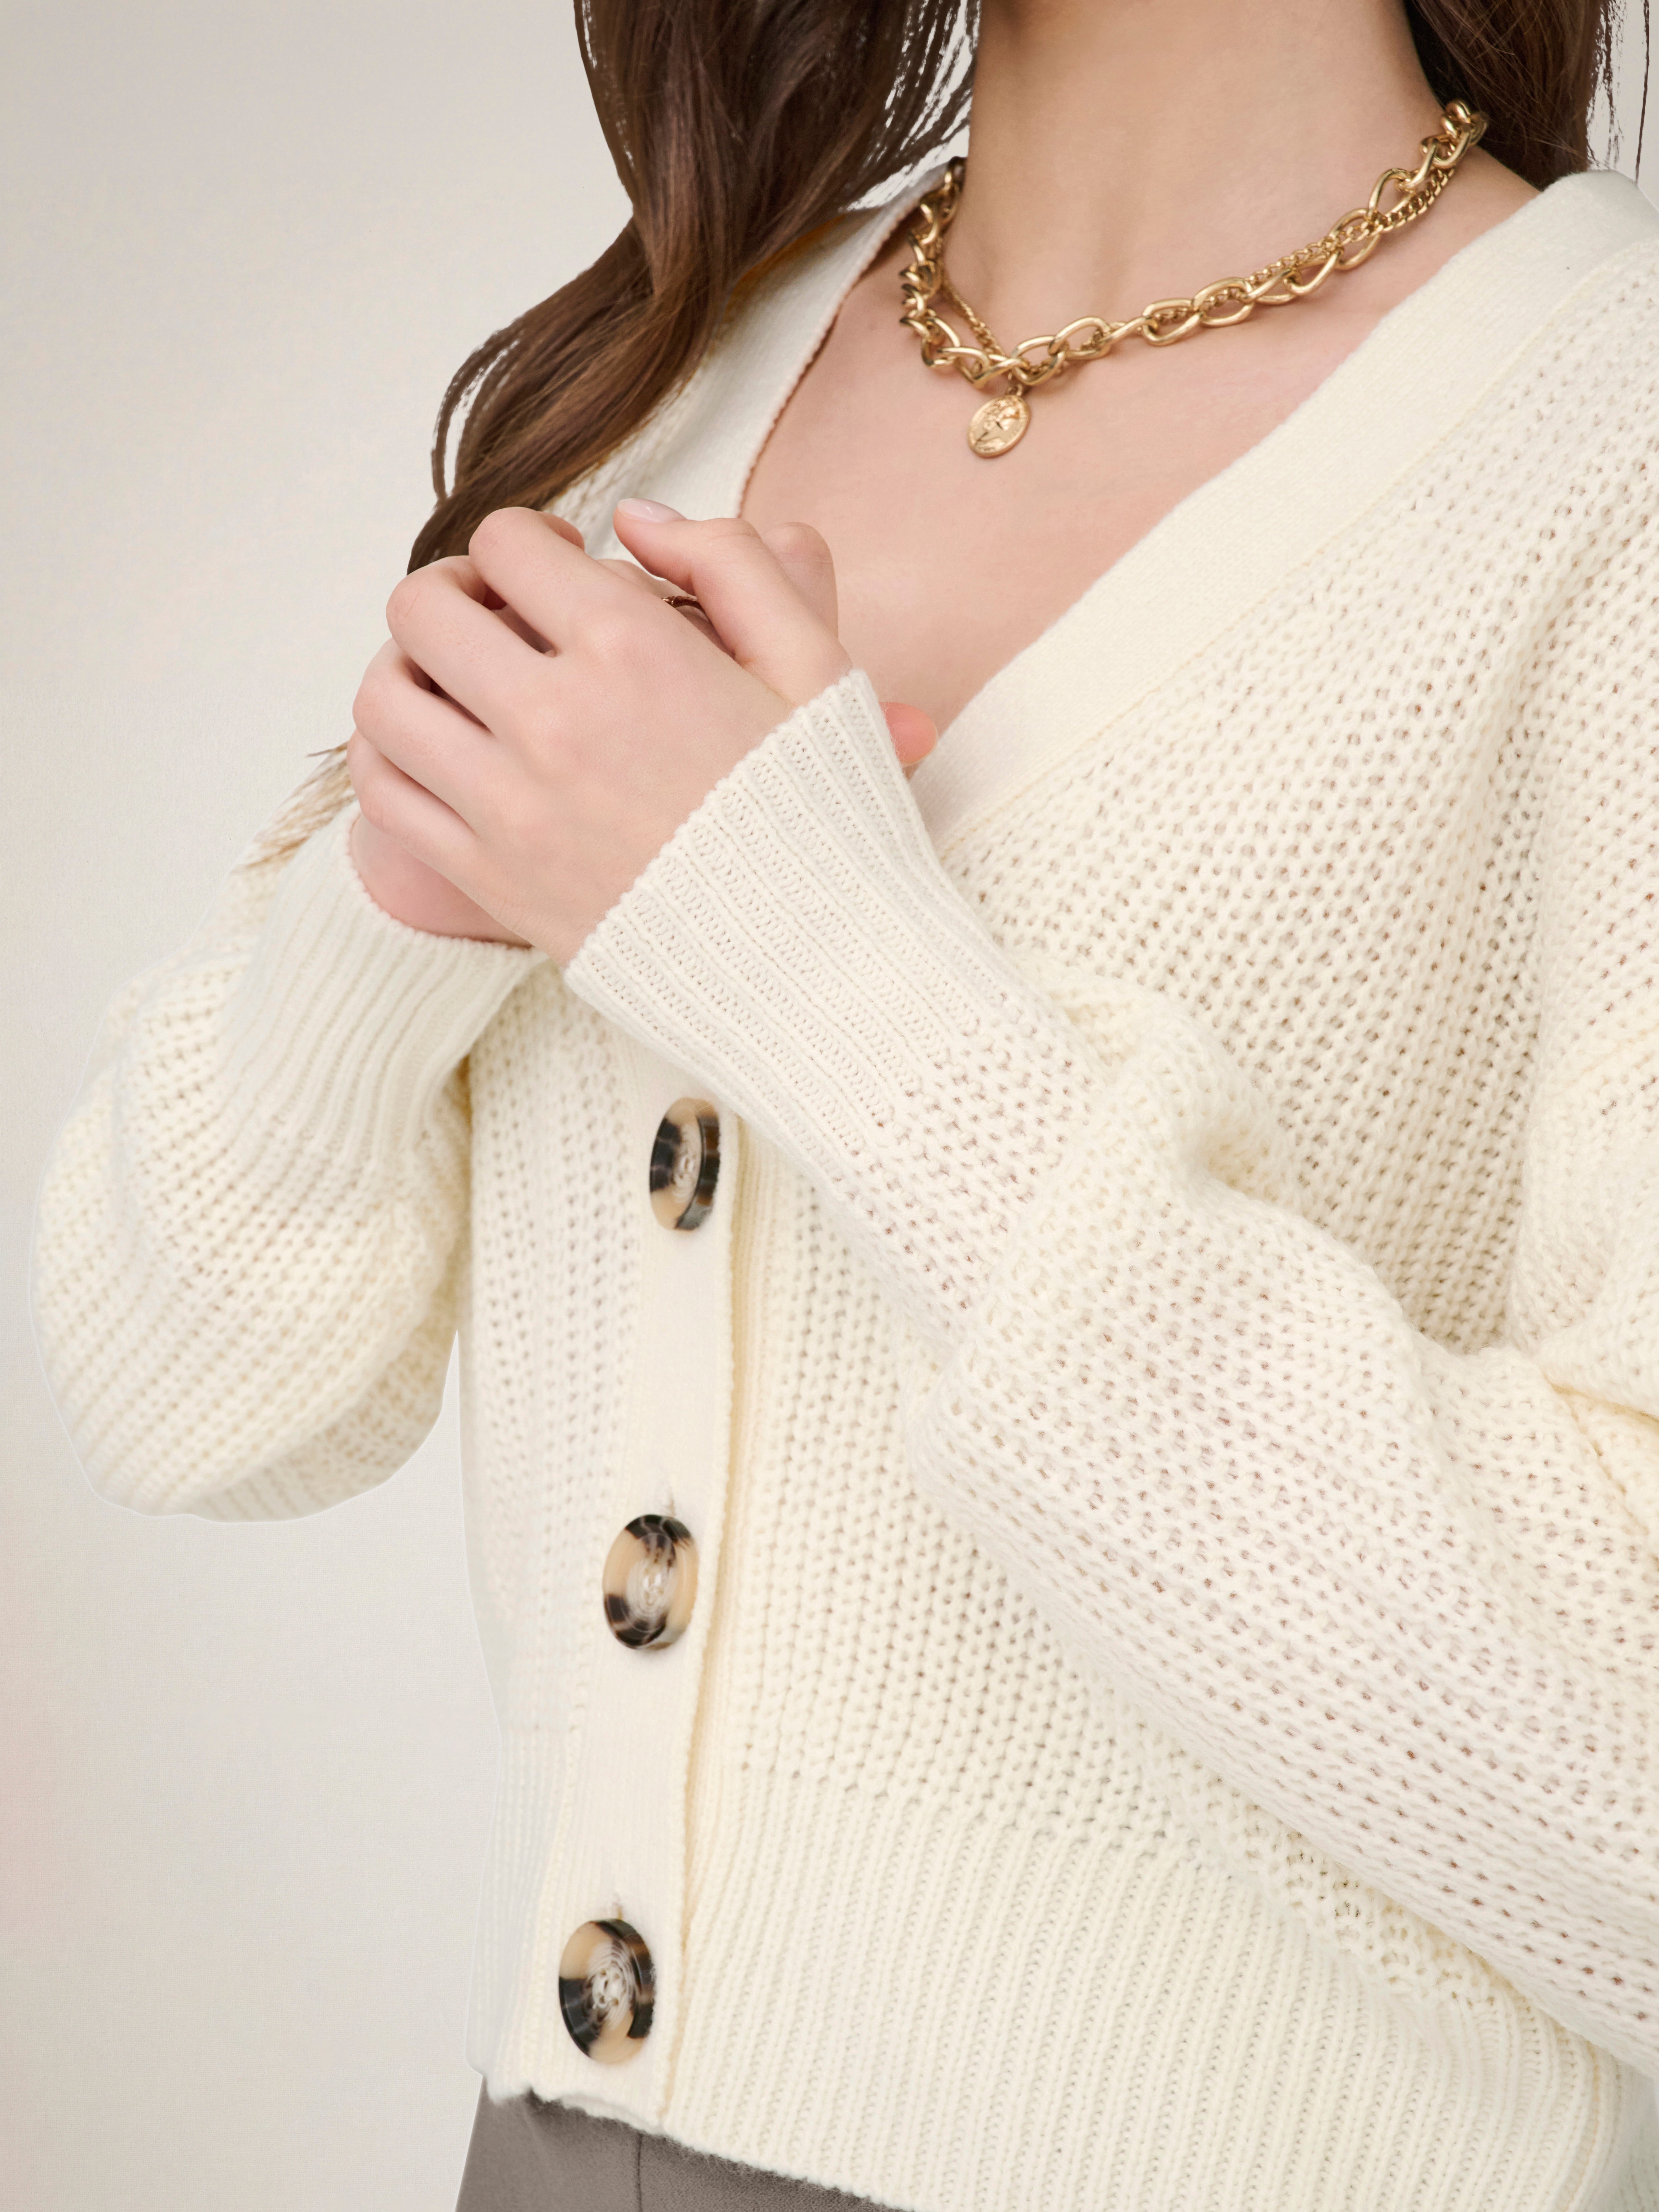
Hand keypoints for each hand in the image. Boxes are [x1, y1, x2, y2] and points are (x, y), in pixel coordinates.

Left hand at [346, 504, 934, 954]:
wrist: (813, 965)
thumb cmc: (820, 817)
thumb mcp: (815, 662)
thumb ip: (734, 561)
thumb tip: (637, 518)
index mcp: (633, 652)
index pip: (508, 544)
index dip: (528, 539)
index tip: (557, 564)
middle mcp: (556, 720)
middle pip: (424, 608)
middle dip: (456, 590)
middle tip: (498, 611)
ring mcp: (511, 804)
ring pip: (386, 696)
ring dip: (408, 668)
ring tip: (455, 678)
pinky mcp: (490, 877)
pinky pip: (386, 794)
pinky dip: (389, 754)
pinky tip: (432, 746)